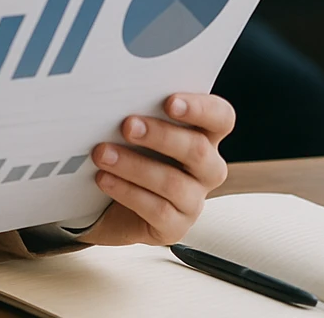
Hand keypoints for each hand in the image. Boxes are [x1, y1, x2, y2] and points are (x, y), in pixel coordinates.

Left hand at [76, 93, 234, 245]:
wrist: (106, 203)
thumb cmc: (127, 154)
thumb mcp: (134, 130)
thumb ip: (140, 113)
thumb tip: (116, 96)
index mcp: (204, 136)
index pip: (221, 117)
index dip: (201, 109)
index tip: (170, 101)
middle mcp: (206, 169)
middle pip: (199, 151)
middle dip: (161, 135)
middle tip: (128, 125)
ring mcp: (193, 201)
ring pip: (174, 183)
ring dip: (135, 165)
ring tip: (102, 153)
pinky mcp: (175, 227)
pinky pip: (158, 210)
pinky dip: (127, 192)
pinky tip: (104, 179)